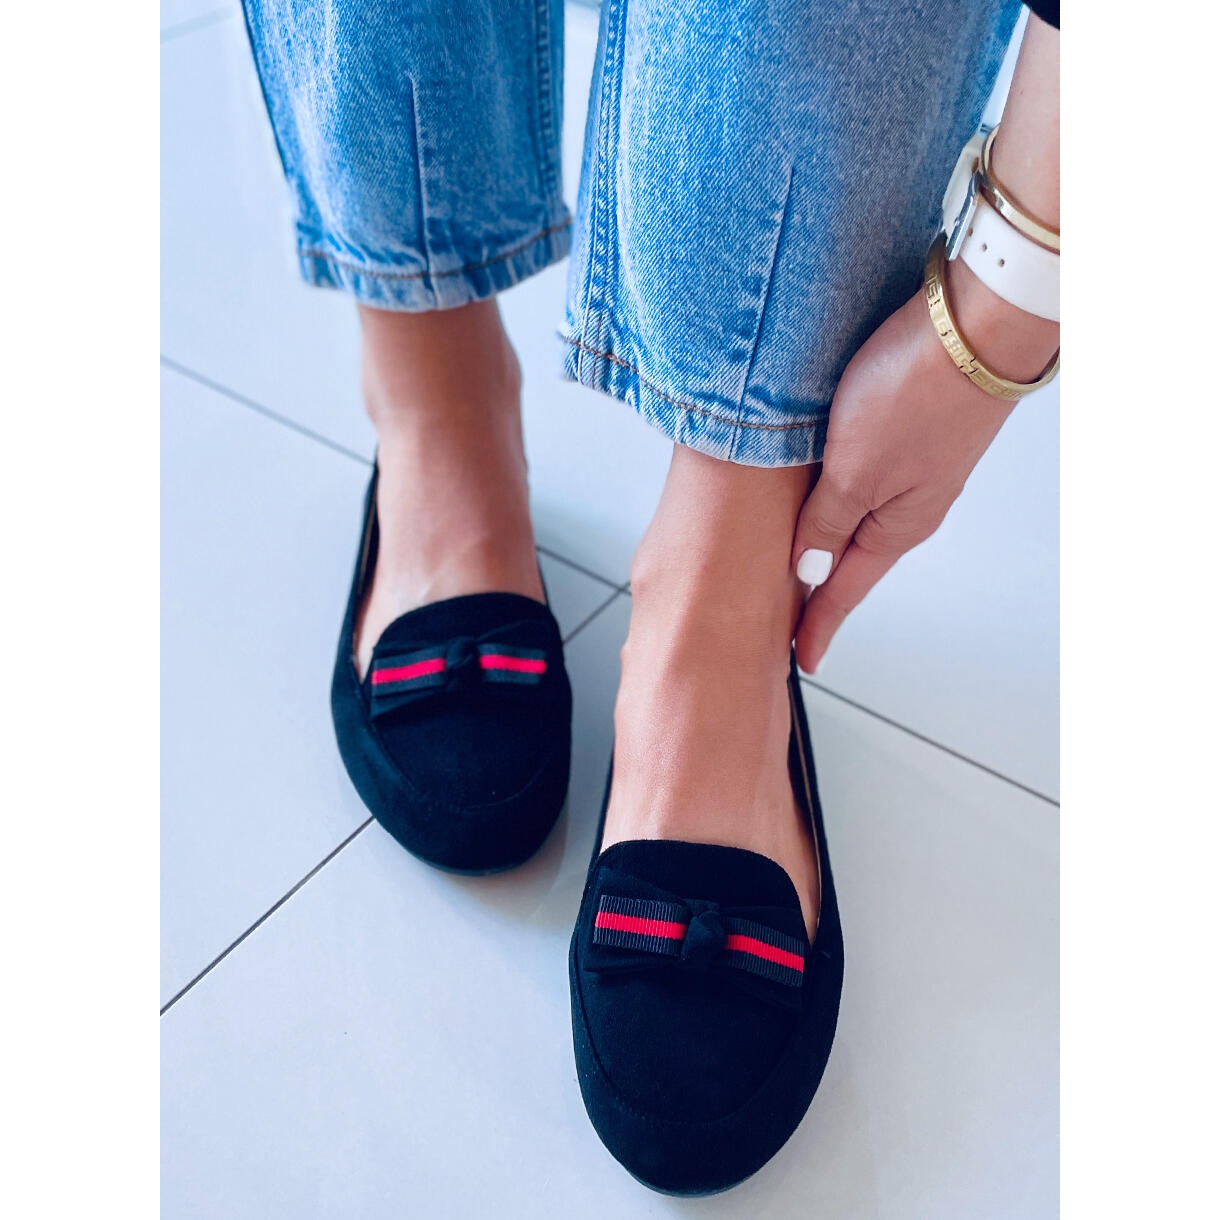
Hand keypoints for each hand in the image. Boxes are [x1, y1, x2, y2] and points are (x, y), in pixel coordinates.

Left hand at [790, 262, 1056, 673]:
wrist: (976, 323)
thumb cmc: (917, 392)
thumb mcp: (854, 471)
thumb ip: (826, 522)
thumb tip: (806, 571)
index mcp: (895, 526)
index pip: (843, 591)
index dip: (817, 626)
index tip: (801, 660)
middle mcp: (909, 505)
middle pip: (853, 559)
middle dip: (822, 593)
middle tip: (792, 621)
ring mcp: (916, 469)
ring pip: (860, 519)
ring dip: (829, 545)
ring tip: (800, 567)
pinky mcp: (915, 431)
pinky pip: (869, 483)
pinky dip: (842, 502)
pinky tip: (826, 498)